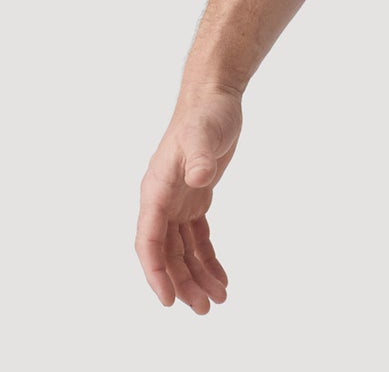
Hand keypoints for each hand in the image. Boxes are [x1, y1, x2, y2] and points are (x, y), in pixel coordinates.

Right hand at [136, 83, 241, 311]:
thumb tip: (197, 180)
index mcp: (156, 190)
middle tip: (204, 309)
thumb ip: (198, 156)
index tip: (169, 299)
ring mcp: (178, 200)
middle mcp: (162, 200)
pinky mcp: (195, 197)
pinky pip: (197, 237)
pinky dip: (207, 257)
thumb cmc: (207, 114)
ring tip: (217, 299)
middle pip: (167, 253)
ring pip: (182, 250)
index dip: (156, 272)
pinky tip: (221, 276)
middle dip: (182, 282)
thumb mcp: (205, 133)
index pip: (149, 241)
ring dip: (196, 275)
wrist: (215, 97)